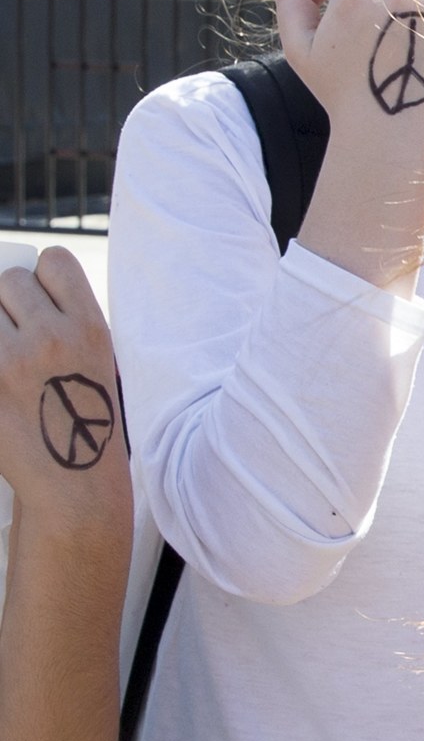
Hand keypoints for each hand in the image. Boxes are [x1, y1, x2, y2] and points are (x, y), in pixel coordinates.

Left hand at [0, 247, 128, 511]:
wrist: (71, 480)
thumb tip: (16, 289)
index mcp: (90, 326)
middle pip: (10, 280)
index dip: (40, 275)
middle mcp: (52, 336)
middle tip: (13, 332)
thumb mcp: (97, 360)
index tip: (38, 298)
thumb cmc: (84, 419)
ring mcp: (11, 361)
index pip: (55, 260)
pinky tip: (2, 379)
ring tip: (6, 355)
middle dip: (7, 301)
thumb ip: (66, 322)